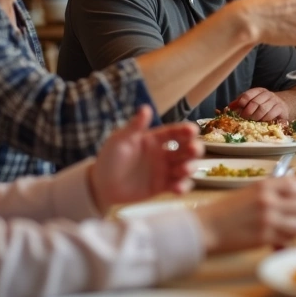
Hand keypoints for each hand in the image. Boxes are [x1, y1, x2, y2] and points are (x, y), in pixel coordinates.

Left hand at [88, 106, 203, 211]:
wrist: (101, 185)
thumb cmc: (109, 159)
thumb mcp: (120, 140)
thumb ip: (135, 127)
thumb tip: (146, 108)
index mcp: (154, 140)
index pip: (174, 133)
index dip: (185, 130)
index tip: (192, 130)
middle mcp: (164, 154)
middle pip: (186, 149)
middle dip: (194, 148)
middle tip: (193, 150)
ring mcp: (165, 171)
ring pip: (186, 167)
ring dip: (190, 167)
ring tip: (184, 170)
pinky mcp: (163, 187)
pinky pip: (177, 186)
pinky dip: (182, 187)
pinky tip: (178, 188)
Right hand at [194, 177, 295, 252]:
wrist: (206, 227)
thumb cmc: (226, 210)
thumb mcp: (250, 192)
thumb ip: (273, 192)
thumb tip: (295, 196)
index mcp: (266, 186)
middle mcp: (270, 200)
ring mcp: (269, 220)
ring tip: (287, 230)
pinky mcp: (265, 237)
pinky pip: (289, 239)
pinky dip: (288, 241)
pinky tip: (279, 240)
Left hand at [228, 88, 289, 122]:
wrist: (283, 105)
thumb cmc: (264, 105)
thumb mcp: (253, 101)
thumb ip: (241, 103)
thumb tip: (229, 107)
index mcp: (258, 91)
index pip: (247, 95)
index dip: (241, 103)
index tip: (238, 111)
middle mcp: (267, 94)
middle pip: (255, 103)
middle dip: (248, 112)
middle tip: (244, 118)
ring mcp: (275, 101)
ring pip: (263, 109)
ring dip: (256, 117)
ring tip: (253, 121)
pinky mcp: (280, 109)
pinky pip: (271, 114)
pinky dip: (265, 119)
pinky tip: (262, 122)